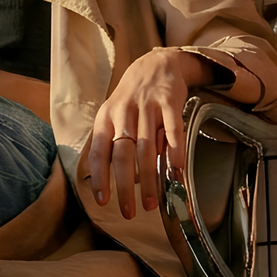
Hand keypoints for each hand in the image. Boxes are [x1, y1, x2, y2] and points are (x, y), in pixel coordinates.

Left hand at [89, 49, 218, 219]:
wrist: (156, 64)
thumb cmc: (131, 99)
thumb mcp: (113, 115)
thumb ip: (111, 142)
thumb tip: (106, 179)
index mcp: (106, 118)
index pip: (99, 152)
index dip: (100, 178)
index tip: (103, 201)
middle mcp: (124, 113)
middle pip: (122, 155)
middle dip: (125, 186)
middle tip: (129, 212)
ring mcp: (148, 106)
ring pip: (147, 147)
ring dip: (149, 178)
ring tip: (151, 203)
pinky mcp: (170, 101)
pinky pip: (173, 129)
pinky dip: (175, 151)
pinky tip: (177, 172)